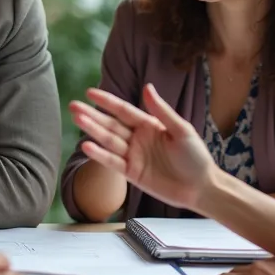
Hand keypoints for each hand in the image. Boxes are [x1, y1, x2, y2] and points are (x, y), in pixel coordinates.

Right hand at [70, 83, 216, 211]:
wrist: (201, 187)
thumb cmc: (195, 157)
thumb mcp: (182, 130)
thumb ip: (162, 111)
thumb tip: (147, 87)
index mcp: (149, 125)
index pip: (124, 110)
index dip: (107, 101)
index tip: (90, 92)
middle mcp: (138, 138)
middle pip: (111, 125)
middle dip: (92, 115)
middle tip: (73, 106)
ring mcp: (133, 156)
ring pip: (109, 141)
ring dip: (93, 131)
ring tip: (77, 119)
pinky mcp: (132, 173)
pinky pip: (113, 162)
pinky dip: (100, 155)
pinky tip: (87, 146)